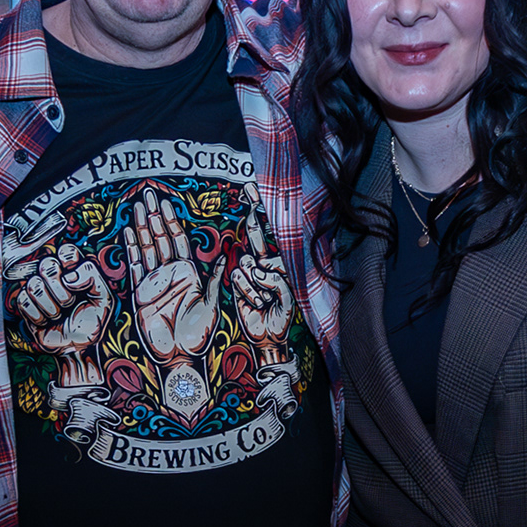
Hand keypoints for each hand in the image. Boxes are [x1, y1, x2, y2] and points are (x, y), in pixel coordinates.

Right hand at [14, 244, 108, 352]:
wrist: (79, 345)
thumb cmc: (91, 320)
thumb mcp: (104, 297)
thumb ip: (91, 277)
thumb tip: (69, 276)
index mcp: (73, 270)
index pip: (65, 251)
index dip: (69, 263)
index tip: (76, 283)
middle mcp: (54, 277)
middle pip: (47, 264)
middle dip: (60, 289)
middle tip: (69, 302)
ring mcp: (38, 290)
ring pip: (34, 284)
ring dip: (50, 306)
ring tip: (59, 314)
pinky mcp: (26, 306)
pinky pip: (24, 301)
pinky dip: (38, 315)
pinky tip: (46, 321)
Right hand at [126, 187, 225, 360]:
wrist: (179, 356)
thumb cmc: (198, 334)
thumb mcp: (212, 303)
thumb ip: (214, 278)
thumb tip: (225, 255)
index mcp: (188, 273)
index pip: (178, 240)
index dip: (171, 221)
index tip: (165, 203)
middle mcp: (170, 274)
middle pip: (160, 238)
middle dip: (154, 217)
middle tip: (147, 195)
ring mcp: (153, 282)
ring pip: (146, 248)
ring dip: (141, 228)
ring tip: (136, 207)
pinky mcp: (140, 293)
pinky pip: (135, 266)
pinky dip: (132, 249)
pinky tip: (128, 233)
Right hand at [230, 209, 292, 353]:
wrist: (268, 337)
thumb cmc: (282, 318)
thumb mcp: (288, 298)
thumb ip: (277, 281)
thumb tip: (258, 270)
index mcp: (280, 266)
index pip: (275, 240)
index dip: (268, 220)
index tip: (262, 199)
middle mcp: (264, 265)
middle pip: (256, 237)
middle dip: (253, 215)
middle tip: (249, 189)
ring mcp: (249, 274)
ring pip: (248, 264)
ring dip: (259, 285)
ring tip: (266, 301)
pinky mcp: (237, 284)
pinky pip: (239, 278)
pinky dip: (248, 291)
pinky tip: (257, 303)